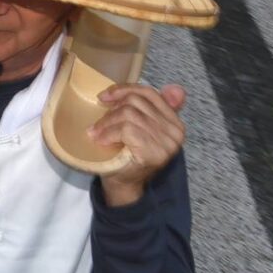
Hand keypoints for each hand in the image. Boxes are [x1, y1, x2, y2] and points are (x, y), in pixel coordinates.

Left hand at [92, 83, 187, 206]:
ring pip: (129, 114)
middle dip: (112, 109)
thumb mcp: (141, 127)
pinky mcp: (153, 152)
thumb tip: (175, 87)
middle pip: (137, 103)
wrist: (125, 184)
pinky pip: (126, 129)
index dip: (125, 90)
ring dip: (107, 122)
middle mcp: (175, 131)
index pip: (150, 94)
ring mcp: (166, 143)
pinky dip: (109, 133)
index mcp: (175, 122)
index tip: (105, 96)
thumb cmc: (129, 153)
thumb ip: (152, 108)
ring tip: (97, 132)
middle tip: (99, 122)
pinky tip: (101, 140)